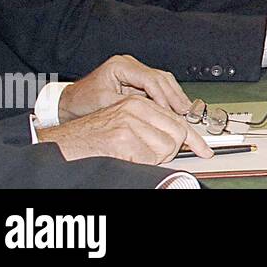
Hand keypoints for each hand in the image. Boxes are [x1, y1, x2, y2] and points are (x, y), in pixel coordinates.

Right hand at [38, 95, 211, 163]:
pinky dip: (140, 164)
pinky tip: (123, 157)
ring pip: (166, 147)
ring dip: (153, 159)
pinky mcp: (121, 137)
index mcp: (137, 102)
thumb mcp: (122, 124)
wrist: (62, 144)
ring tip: (130, 154)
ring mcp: (129, 121)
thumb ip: (148, 127)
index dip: (193, 138)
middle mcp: (135, 107)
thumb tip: (178, 140)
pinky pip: (149, 158)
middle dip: (168, 150)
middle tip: (147, 154)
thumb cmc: (91, 137)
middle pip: (176, 135)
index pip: (176, 120)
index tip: (204, 150)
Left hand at [58, 54, 191, 121]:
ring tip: (185, 110)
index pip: (150, 79)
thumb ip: (129, 106)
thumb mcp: (105, 104)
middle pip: (161, 77)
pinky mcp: (136, 80)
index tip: (171, 111)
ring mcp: (134, 71)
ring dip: (174, 96)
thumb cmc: (81, 102)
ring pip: (163, 80)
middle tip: (185, 111)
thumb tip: (153, 113)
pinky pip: (158, 86)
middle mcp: (130, 64)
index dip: (163, 96)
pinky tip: (175, 107)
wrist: (69, 104)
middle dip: (174, 95)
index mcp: (121, 65)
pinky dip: (168, 97)